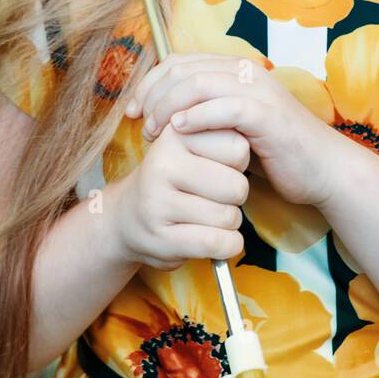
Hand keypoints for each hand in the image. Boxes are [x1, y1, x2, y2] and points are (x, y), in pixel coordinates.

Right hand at [114, 120, 250, 271]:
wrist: (127, 216)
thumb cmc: (175, 180)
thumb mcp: (192, 146)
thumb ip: (221, 134)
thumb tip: (251, 132)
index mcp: (176, 134)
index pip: (238, 147)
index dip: (238, 164)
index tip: (220, 166)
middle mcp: (162, 164)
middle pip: (237, 186)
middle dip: (236, 197)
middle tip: (217, 197)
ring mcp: (158, 202)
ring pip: (228, 217)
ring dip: (230, 224)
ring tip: (210, 216)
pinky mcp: (160, 237)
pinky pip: (215, 242)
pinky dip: (228, 246)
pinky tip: (220, 241)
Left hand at [123, 53, 336, 208]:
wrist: (322, 169)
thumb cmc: (276, 152)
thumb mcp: (232, 128)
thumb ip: (205, 115)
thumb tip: (165, 116)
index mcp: (236, 69)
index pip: (179, 62)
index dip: (150, 83)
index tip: (132, 110)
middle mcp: (245, 72)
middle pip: (182, 70)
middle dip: (152, 95)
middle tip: (138, 123)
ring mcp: (257, 90)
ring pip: (197, 84)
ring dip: (167, 107)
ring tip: (152, 131)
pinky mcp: (266, 114)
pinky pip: (223, 108)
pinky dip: (195, 117)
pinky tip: (178, 132)